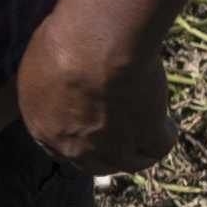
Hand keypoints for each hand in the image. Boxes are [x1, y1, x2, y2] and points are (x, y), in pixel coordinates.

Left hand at [12, 1, 171, 173]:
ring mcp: (113, 148)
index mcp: (43, 129)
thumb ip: (50, 83)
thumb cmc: (62, 42)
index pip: (58, 152)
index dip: (77, 142)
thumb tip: (59, 77)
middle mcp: (76, 148)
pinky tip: (166, 124)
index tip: (89, 129)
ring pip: (131, 162)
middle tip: (120, 131)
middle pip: (97, 164)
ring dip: (139, 150)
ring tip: (148, 129)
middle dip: (108, 152)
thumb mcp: (40, 61)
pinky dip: (165, 136)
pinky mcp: (146, 137)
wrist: (96, 45)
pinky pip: (159, 148)